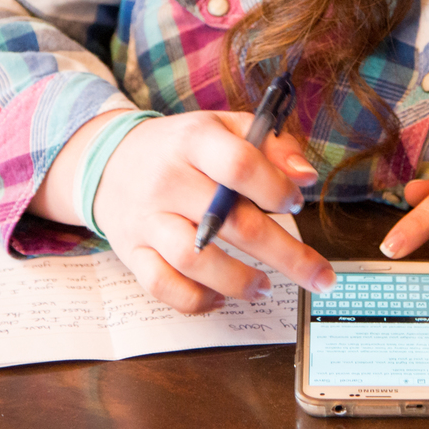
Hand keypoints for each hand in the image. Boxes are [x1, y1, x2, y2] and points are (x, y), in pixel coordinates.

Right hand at [92, 111, 336, 312]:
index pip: (238, 164)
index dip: (275, 187)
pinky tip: (221, 297)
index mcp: (195, 141)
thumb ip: (271, 145)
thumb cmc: (182, 148)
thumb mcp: (225, 127)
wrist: (110, 161)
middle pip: (231, 222)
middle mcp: (168, 180)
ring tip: (265, 287)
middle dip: (286, 255)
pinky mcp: (133, 252)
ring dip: (239, 281)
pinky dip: (196, 300)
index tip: (297, 204)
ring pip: (195, 260)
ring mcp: (148, 219)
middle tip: (319, 276)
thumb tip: (306, 178)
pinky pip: (163, 286)